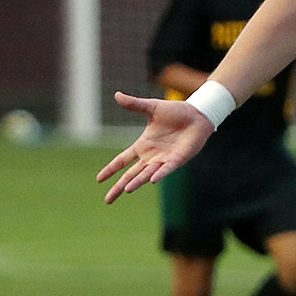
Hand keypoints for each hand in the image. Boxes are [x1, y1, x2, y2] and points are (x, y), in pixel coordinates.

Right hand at [96, 91, 213, 202]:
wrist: (197, 115)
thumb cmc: (176, 112)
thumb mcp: (152, 107)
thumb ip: (135, 104)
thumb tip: (116, 95)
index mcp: (143, 145)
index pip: (122, 160)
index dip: (111, 169)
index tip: (99, 179)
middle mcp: (151, 156)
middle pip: (131, 175)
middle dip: (119, 187)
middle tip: (107, 200)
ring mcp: (164, 159)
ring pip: (146, 174)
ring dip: (137, 182)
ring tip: (126, 190)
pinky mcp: (177, 159)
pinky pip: (166, 169)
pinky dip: (159, 174)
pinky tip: (152, 180)